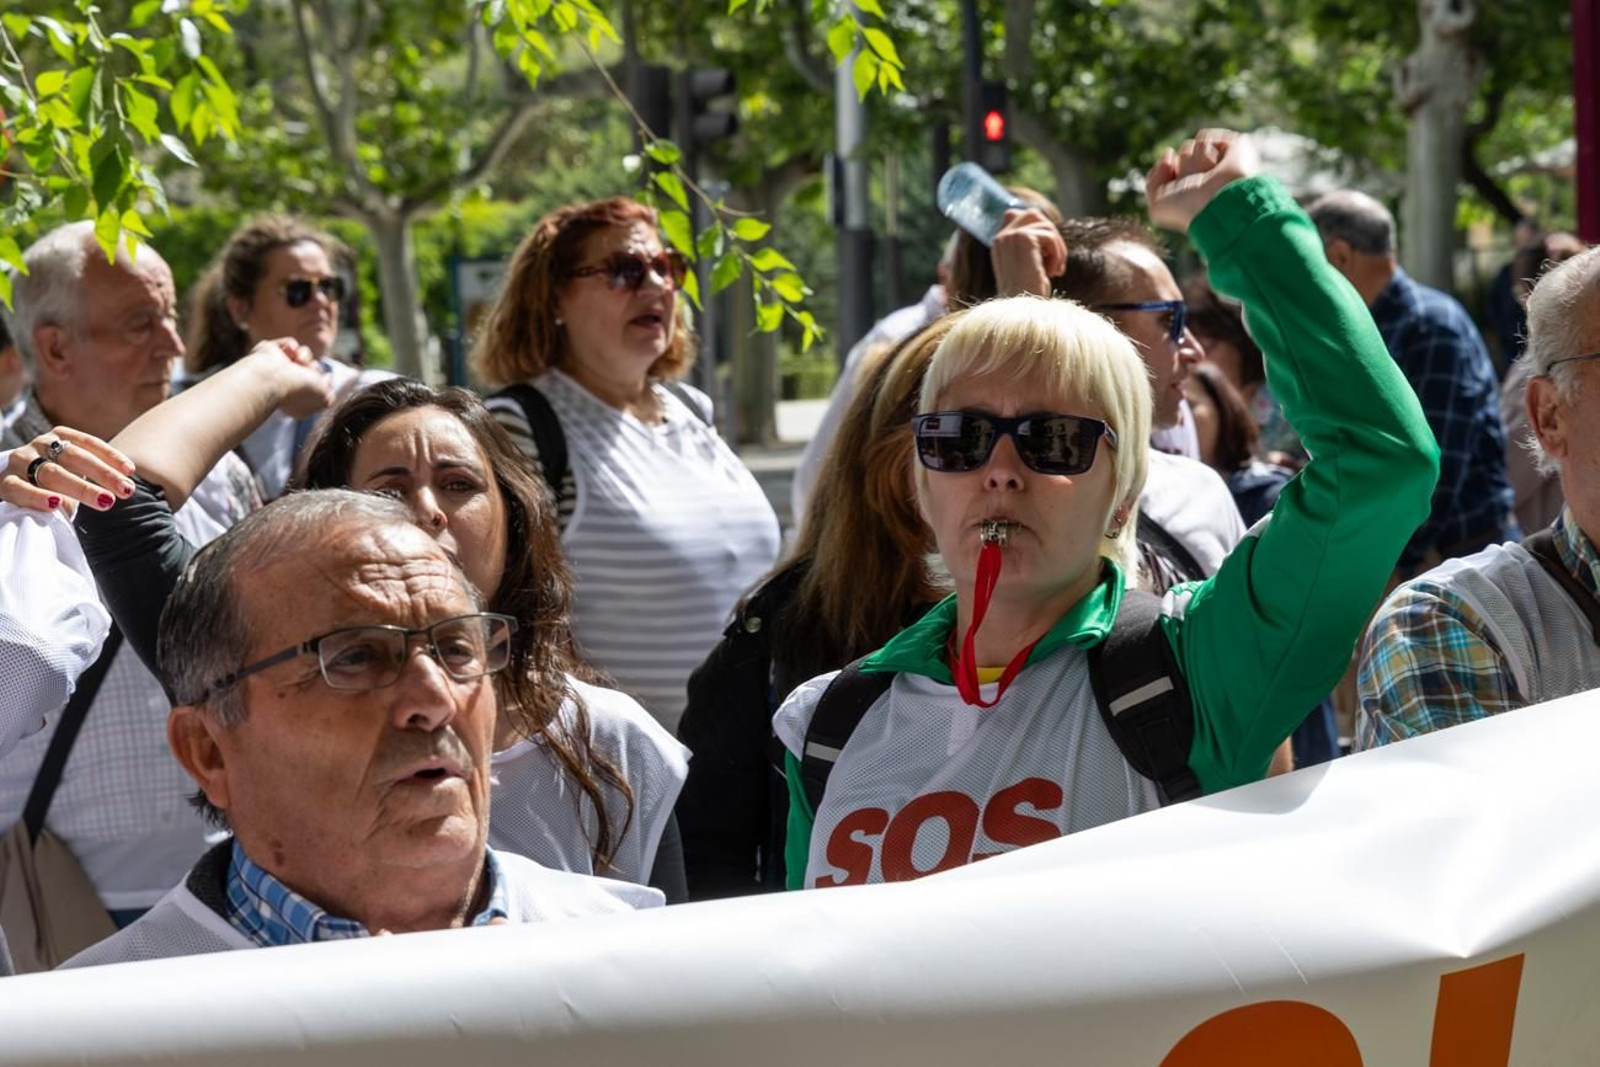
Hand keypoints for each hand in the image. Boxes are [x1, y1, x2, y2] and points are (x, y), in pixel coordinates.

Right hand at [1, 427, 135, 514]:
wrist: (12, 486)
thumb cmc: (52, 481)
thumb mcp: (74, 472)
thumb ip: (94, 476)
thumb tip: (126, 488)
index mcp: (60, 437)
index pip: (88, 443)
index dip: (110, 455)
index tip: (130, 471)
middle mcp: (41, 444)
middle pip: (75, 457)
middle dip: (103, 474)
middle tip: (127, 491)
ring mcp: (21, 462)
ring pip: (53, 473)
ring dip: (82, 488)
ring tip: (105, 501)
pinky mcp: (4, 482)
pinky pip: (21, 489)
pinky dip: (39, 497)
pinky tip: (56, 504)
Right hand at [249, 338, 334, 418]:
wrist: (272, 377)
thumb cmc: (298, 389)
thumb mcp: (324, 397)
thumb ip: (330, 393)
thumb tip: (326, 378)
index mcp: (296, 399)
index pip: (316, 387)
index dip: (322, 383)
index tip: (323, 380)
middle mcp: (286, 384)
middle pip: (311, 369)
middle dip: (314, 367)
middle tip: (307, 371)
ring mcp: (276, 368)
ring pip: (302, 354)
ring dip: (305, 356)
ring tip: (298, 360)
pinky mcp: (268, 352)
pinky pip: (289, 344)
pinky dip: (291, 346)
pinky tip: (287, 353)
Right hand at [990, 208, 1065, 297]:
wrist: (1021, 313)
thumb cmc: (1027, 297)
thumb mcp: (1027, 267)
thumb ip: (1031, 246)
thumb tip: (1048, 225)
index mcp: (998, 244)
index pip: (1015, 215)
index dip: (1036, 228)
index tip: (1044, 254)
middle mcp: (1001, 237)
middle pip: (1033, 214)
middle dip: (1050, 234)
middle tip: (1055, 258)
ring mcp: (1010, 236)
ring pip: (1045, 224)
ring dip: (1057, 246)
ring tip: (1055, 269)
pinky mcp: (1023, 238)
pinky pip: (1050, 236)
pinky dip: (1058, 255)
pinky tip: (1053, 272)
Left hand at [1144, 128, 1260, 234]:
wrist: (1218, 203)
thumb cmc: (1189, 210)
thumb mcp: (1159, 205)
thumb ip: (1153, 181)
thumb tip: (1169, 154)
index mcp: (1192, 191)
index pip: (1170, 171)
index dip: (1169, 180)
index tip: (1178, 193)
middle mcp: (1206, 176)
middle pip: (1180, 157)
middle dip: (1185, 170)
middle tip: (1197, 185)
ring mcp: (1221, 162)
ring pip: (1190, 146)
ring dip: (1194, 161)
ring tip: (1208, 177)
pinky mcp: (1235, 147)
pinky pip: (1204, 137)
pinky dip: (1205, 149)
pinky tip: (1216, 165)